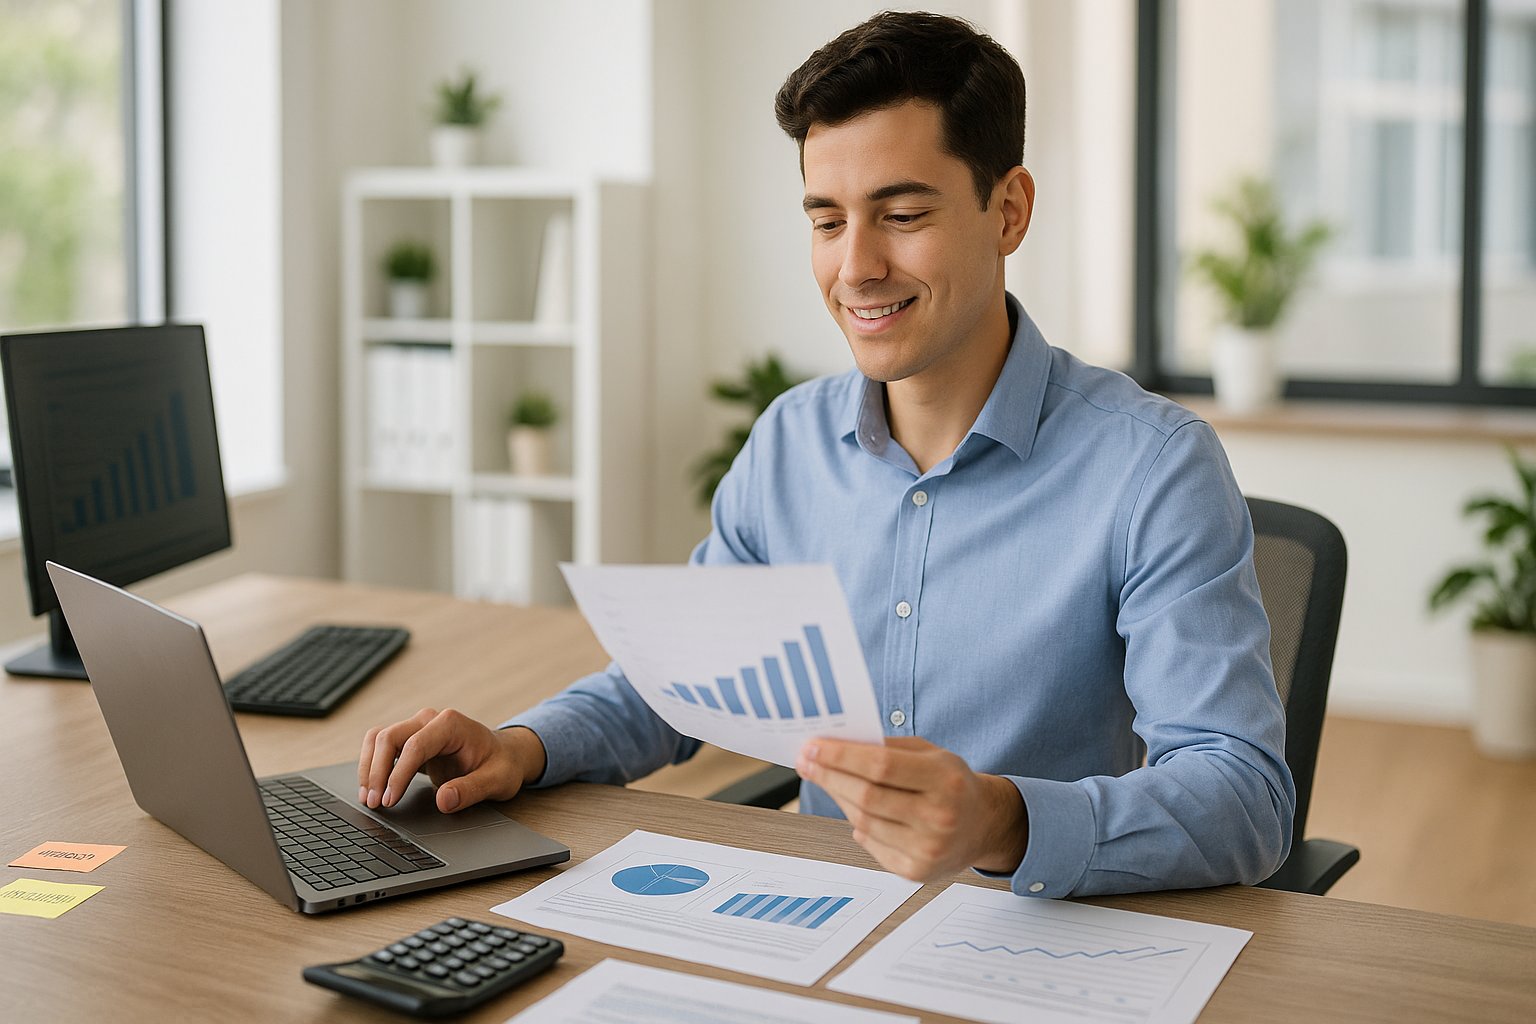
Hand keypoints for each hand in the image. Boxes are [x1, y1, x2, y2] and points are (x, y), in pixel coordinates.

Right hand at [357, 707, 546, 814]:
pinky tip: (372, 789)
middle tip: (374, 804)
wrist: (504, 755)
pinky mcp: (411, 740)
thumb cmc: (502, 764)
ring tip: (367, 799)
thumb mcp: (497, 780)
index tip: (390, 800)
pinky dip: (372, 766)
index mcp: (451, 724)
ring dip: (369, 767)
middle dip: (376, 771)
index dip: (398, 774)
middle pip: (388, 737)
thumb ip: (472, 790)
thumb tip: (444, 800)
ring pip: (378, 739)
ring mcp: (418, 727)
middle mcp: (430, 720)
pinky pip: (381, 747)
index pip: (414, 745)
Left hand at [796, 736, 1027, 881]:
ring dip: (839, 798)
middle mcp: (938, 817)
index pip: (880, 766)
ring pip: (864, 822)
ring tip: (828, 780)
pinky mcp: (917, 872)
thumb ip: (889, 747)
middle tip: (806, 761)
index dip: (840, 756)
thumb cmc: (952, 784)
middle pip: (867, 796)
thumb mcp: (932, 753)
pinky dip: (858, 825)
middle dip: (829, 776)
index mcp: (944, 780)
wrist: (985, 825)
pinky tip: (856, 810)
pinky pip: (871, 844)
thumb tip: (837, 743)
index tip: (812, 746)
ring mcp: (928, 849)